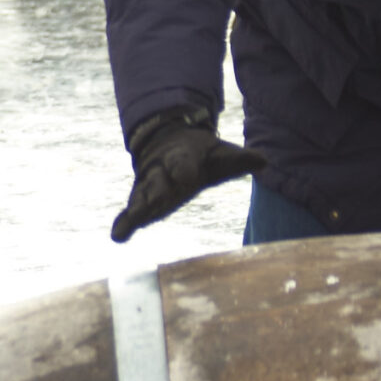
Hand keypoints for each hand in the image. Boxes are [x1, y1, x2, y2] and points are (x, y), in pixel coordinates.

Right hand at [109, 107, 267, 241]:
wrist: (167, 144)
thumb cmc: (201, 155)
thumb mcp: (220, 154)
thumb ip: (240, 159)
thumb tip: (264, 160)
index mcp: (182, 157)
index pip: (182, 164)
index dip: (184, 169)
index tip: (185, 177)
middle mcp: (162, 171)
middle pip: (158, 181)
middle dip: (156, 191)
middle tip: (154, 201)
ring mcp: (149, 185)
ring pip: (141, 196)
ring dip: (137, 208)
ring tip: (130, 222)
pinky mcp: (141, 199)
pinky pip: (130, 212)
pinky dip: (123, 223)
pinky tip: (117, 237)